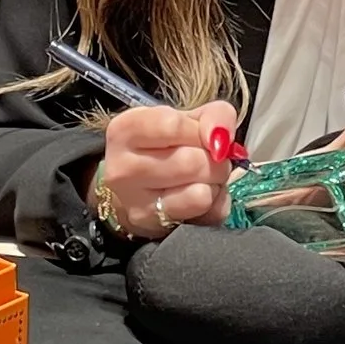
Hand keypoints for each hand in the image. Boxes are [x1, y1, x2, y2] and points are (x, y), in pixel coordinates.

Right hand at [100, 101, 238, 237]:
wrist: (139, 187)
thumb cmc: (165, 145)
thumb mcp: (187, 118)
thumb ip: (214, 115)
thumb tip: (222, 138)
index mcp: (125, 130)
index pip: (173, 126)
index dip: (200, 131)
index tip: (204, 135)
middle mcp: (123, 169)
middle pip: (190, 162)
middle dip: (215, 159)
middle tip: (211, 158)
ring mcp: (136, 203)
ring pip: (200, 193)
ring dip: (217, 182)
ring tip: (206, 176)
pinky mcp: (156, 227)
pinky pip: (207, 214)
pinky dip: (216, 202)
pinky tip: (201, 194)